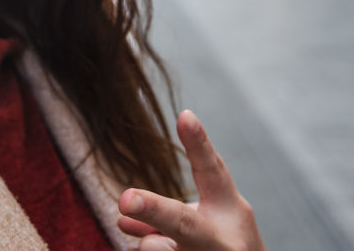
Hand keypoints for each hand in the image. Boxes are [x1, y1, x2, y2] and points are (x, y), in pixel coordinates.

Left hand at [116, 110, 264, 250]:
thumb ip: (169, 216)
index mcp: (231, 211)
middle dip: (155, 210)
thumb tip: (121, 219)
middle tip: (126, 199)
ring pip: (160, 250)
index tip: (185, 115)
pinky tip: (155, 250)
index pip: (214, 172)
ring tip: (151, 244)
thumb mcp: (207, 224)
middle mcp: (223, 241)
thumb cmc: (220, 246)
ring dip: (149, 244)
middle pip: (184, 223)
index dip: (200, 144)